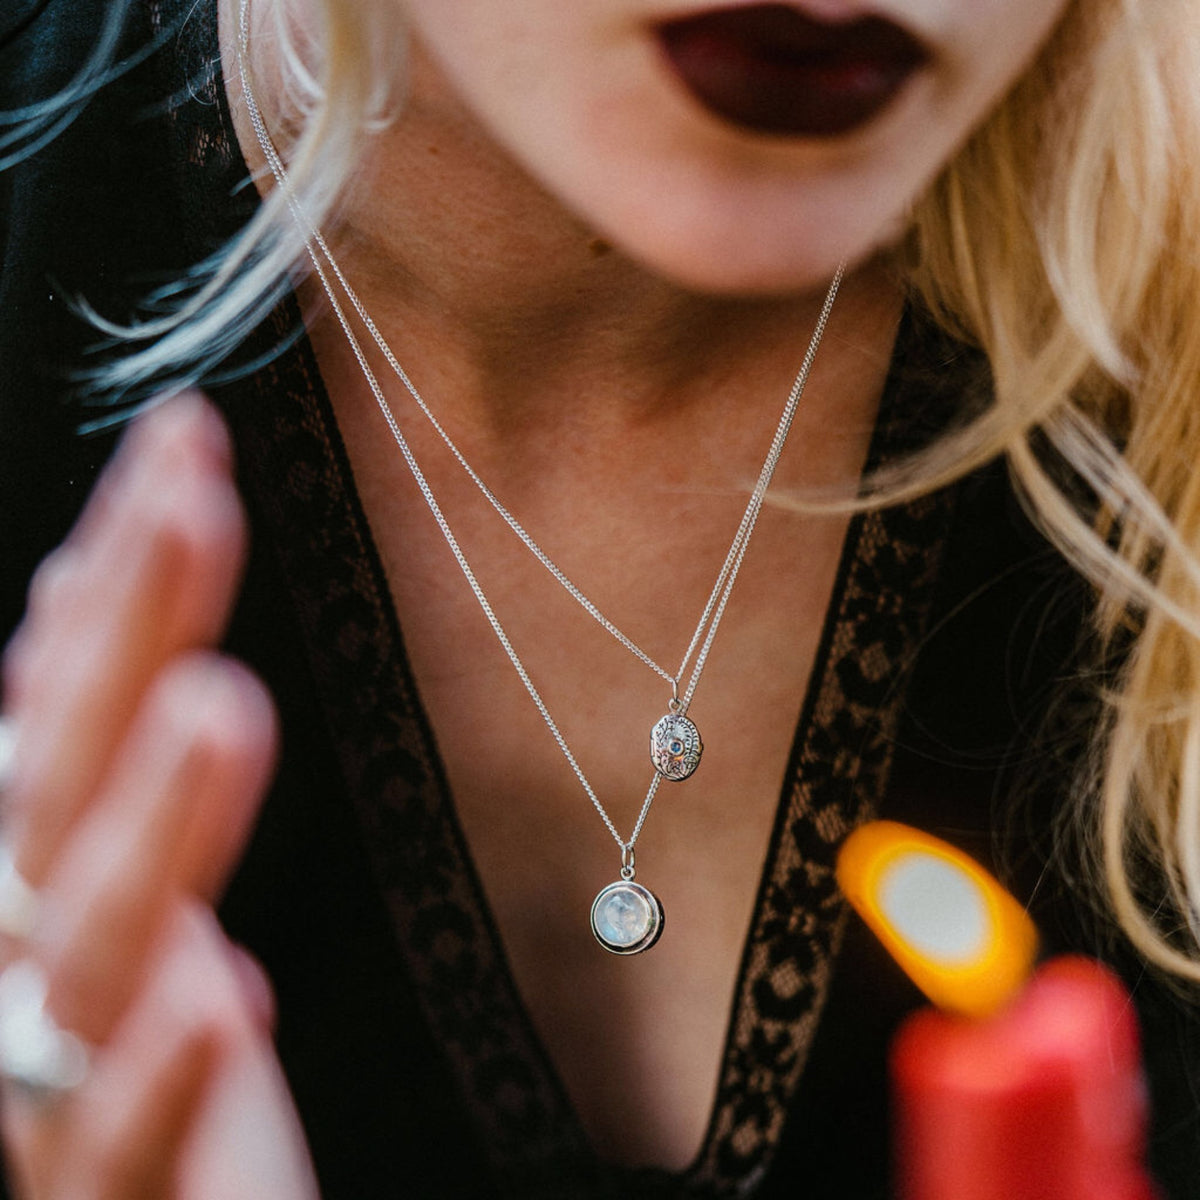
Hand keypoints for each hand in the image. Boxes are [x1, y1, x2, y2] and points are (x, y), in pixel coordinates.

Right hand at [0, 395, 318, 1198]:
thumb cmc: (147, 1062)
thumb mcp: (131, 889)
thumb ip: (110, 769)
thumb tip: (104, 607)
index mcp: (53, 874)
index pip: (77, 700)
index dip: (124, 575)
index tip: (187, 440)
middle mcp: (30, 958)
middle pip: (59, 787)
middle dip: (117, 643)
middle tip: (190, 503)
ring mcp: (56, 1086)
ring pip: (82, 953)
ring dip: (144, 827)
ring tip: (216, 704)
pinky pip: (120, 1157)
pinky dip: (159, 1081)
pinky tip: (216, 999)